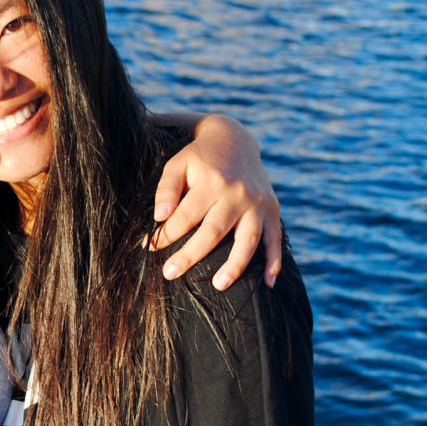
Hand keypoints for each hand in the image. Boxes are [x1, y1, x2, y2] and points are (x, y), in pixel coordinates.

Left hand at [148, 114, 281, 288]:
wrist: (236, 140)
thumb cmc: (200, 157)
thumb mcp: (178, 164)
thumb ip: (166, 189)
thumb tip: (160, 217)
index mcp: (213, 181)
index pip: (186, 215)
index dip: (166, 233)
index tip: (150, 246)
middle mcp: (238, 193)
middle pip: (214, 232)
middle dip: (190, 255)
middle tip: (170, 273)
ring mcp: (258, 203)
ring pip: (248, 240)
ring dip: (235, 266)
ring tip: (218, 285)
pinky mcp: (273, 209)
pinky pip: (276, 239)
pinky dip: (275, 261)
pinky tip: (269, 283)